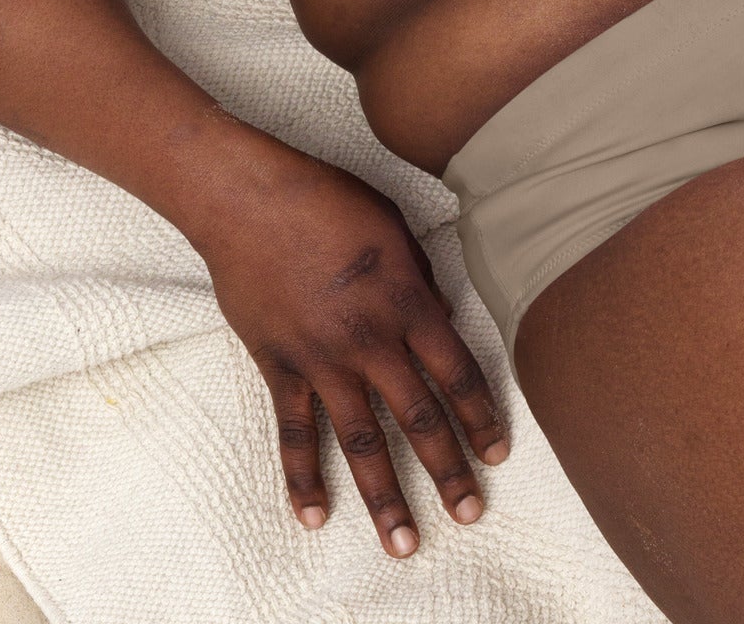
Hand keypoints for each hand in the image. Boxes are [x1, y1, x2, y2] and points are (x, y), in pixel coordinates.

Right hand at [193, 145, 511, 556]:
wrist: (246, 198)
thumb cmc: (324, 199)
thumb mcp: (392, 225)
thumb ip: (420, 279)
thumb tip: (439, 317)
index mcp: (406, 302)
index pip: (458, 373)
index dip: (482, 416)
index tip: (497, 453)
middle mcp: (370, 341)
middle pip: (420, 420)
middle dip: (449, 472)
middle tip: (470, 514)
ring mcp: (322, 359)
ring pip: (361, 442)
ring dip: (386, 497)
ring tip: (405, 544)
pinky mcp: (279, 365)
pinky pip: (293, 432)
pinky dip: (302, 477)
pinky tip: (314, 516)